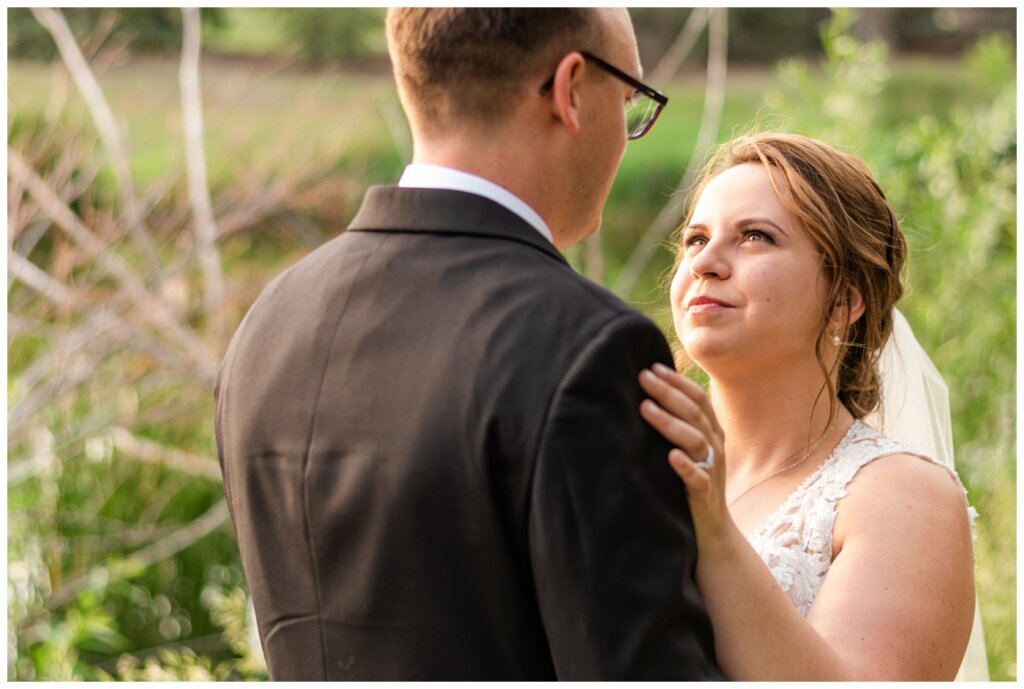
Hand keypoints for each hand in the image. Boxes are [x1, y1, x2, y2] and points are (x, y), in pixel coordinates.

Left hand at [639, 363, 732, 549]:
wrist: (712, 531)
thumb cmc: (691, 483)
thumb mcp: (689, 450)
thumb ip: (679, 425)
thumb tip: (650, 396)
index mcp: (712, 433)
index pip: (698, 399)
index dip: (677, 381)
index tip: (652, 366)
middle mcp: (715, 447)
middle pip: (694, 413)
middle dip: (668, 392)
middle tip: (642, 377)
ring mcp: (711, 470)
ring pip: (695, 440)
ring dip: (670, 423)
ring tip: (645, 408)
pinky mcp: (704, 495)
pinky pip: (698, 479)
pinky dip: (685, 466)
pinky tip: (670, 457)